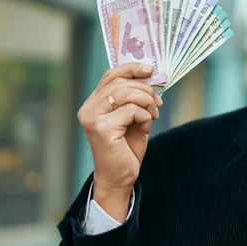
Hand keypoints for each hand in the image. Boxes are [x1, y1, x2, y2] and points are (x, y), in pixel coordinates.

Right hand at [77, 63, 161, 220]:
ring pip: (126, 93)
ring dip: (147, 102)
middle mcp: (88, 108)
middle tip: (158, 103)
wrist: (120, 176)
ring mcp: (92, 118)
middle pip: (120, 83)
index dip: (131, 68)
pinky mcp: (101, 128)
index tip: (150, 70)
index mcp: (93, 103)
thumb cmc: (126, 148)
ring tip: (153, 116)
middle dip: (145, 90)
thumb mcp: (133, 117)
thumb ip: (135, 98)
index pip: (111, 75)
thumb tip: (151, 76)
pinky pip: (131, 110)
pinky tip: (145, 128)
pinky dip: (145, 117)